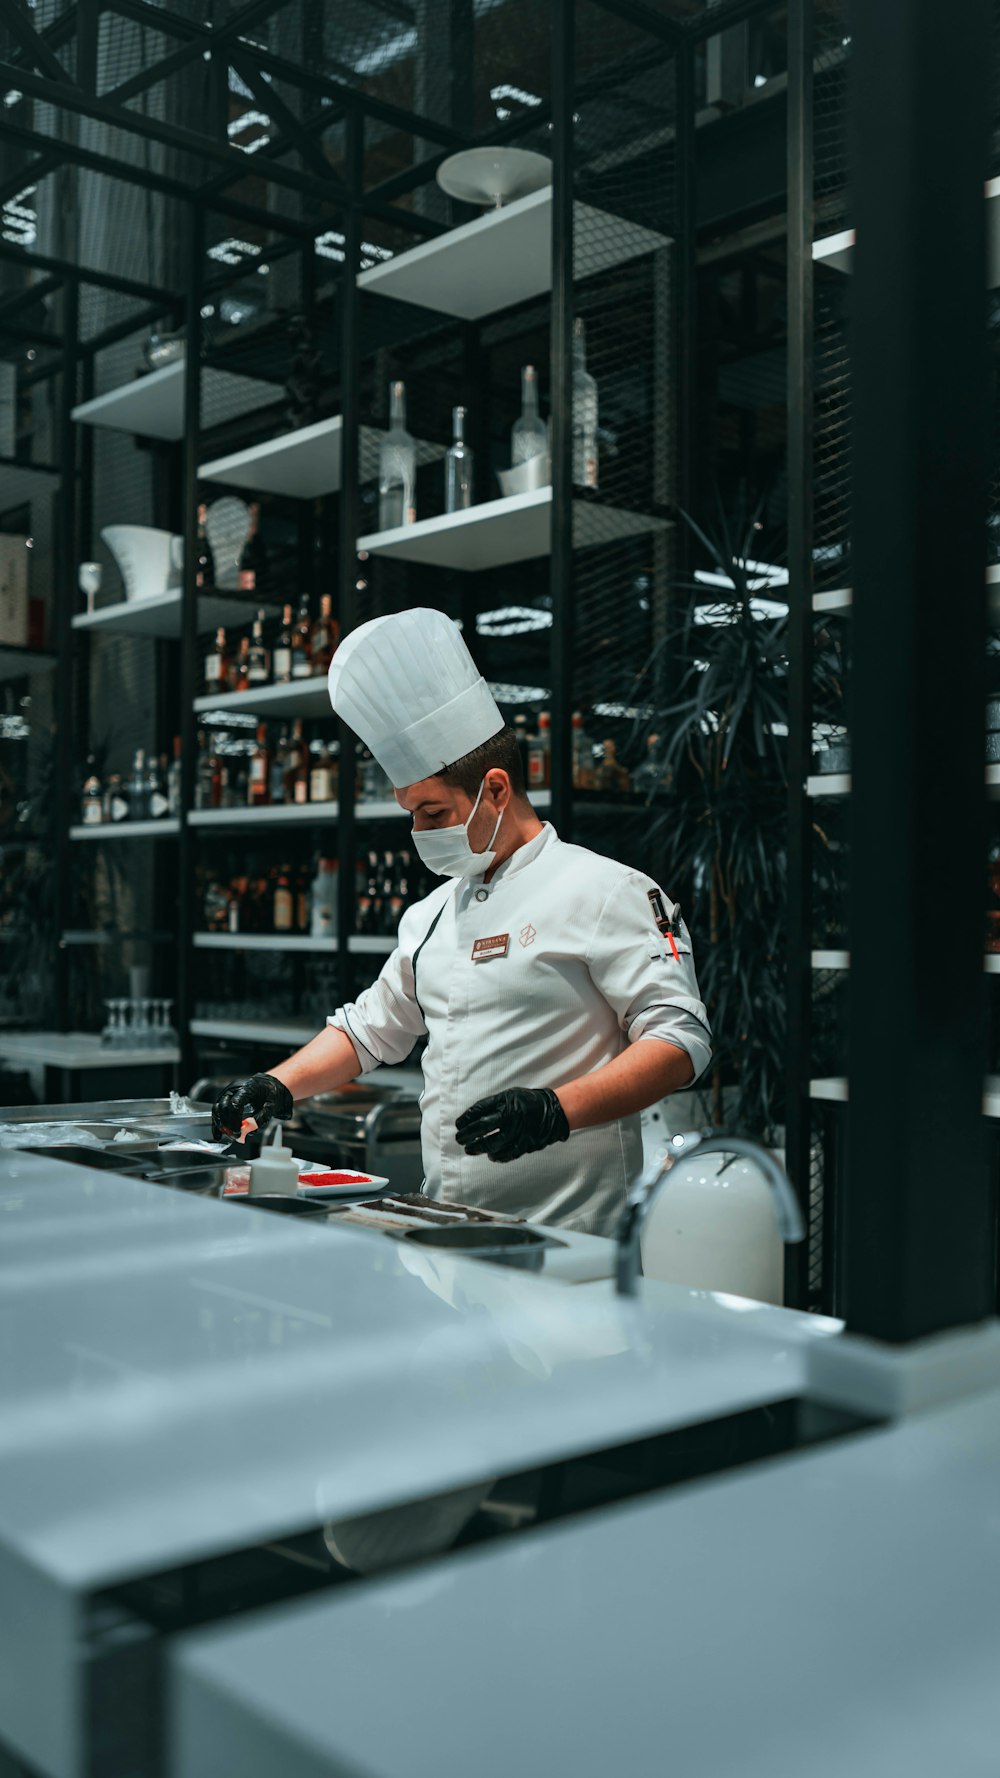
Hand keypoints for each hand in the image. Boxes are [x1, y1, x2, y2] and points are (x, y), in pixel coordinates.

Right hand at [211, 1072, 292, 1140]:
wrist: (271, 1085)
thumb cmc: (272, 1092)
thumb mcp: (273, 1105)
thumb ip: (263, 1117)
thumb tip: (252, 1128)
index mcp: (247, 1087)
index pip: (235, 1104)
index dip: (234, 1120)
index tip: (238, 1132)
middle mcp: (235, 1088)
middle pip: (223, 1106)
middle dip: (227, 1124)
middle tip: (235, 1135)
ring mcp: (229, 1092)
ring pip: (217, 1108)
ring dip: (220, 1123)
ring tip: (227, 1135)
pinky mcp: (227, 1098)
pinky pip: (218, 1111)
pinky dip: (217, 1122)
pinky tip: (218, 1134)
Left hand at [455, 1087, 569, 1163]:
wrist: (553, 1110)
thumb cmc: (526, 1102)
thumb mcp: (508, 1096)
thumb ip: (492, 1105)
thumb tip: (471, 1117)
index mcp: (505, 1102)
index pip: (479, 1110)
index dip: (466, 1118)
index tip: (458, 1125)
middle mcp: (510, 1116)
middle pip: (482, 1127)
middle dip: (467, 1135)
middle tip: (459, 1139)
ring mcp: (518, 1131)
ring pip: (492, 1143)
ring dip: (478, 1148)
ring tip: (469, 1149)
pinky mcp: (525, 1144)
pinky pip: (507, 1153)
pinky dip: (497, 1156)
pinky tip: (490, 1155)